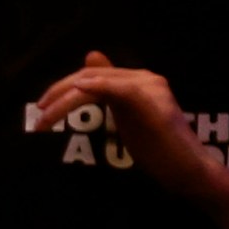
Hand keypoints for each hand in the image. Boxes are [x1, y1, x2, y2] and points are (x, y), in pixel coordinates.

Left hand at [31, 53, 214, 196]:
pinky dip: (93, 87)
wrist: (190, 171)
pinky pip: (116, 87)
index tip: (44, 107)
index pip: (92, 76)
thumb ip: (109, 93)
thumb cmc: (160, 151)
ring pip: (94, 83)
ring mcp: (148, 86)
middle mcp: (144, 77)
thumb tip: (90, 58)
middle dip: (58, 93)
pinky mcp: (149, 100)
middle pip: (90, 76)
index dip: (64, 88)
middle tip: (38, 113)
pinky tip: (76, 92)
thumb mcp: (127, 119)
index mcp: (139, 80)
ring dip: (64, 101)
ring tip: (44, 120)